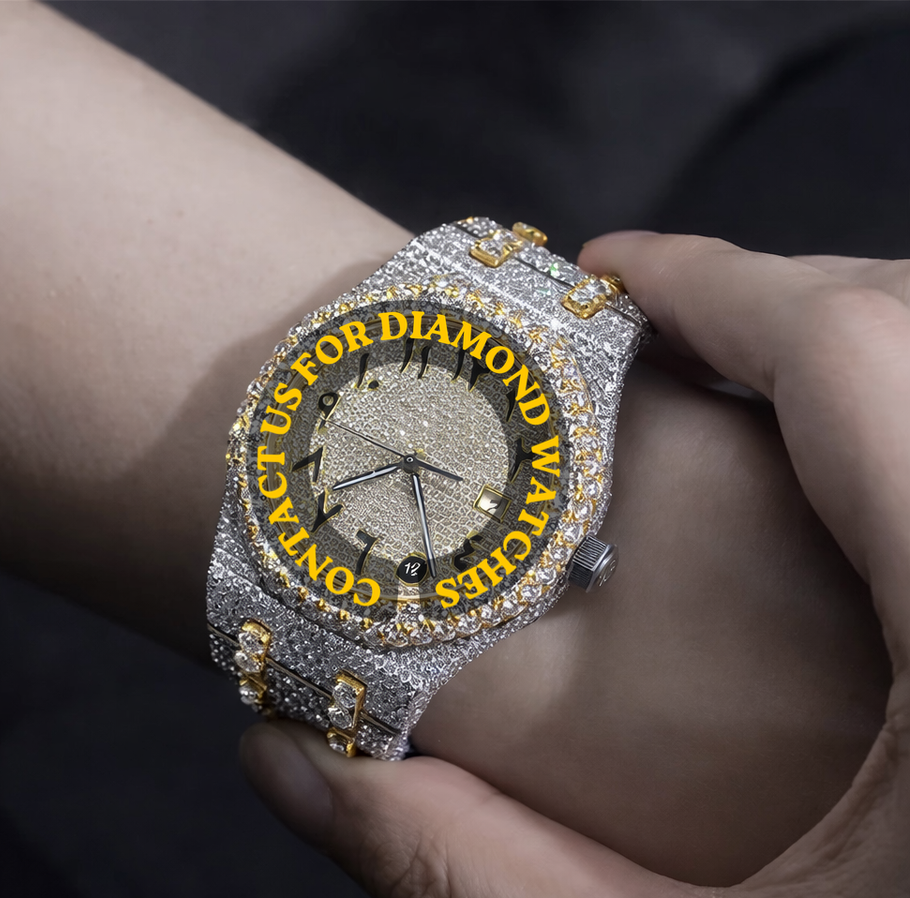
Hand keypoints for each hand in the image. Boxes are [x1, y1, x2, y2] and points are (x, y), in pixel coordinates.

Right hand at [242, 237, 907, 894]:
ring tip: (737, 374)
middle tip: (651, 324)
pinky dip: (905, 418)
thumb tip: (283, 764)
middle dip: (779, 303)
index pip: (851, 350)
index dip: (715, 281)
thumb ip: (477, 871)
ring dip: (855, 352)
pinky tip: (845, 482)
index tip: (604, 268)